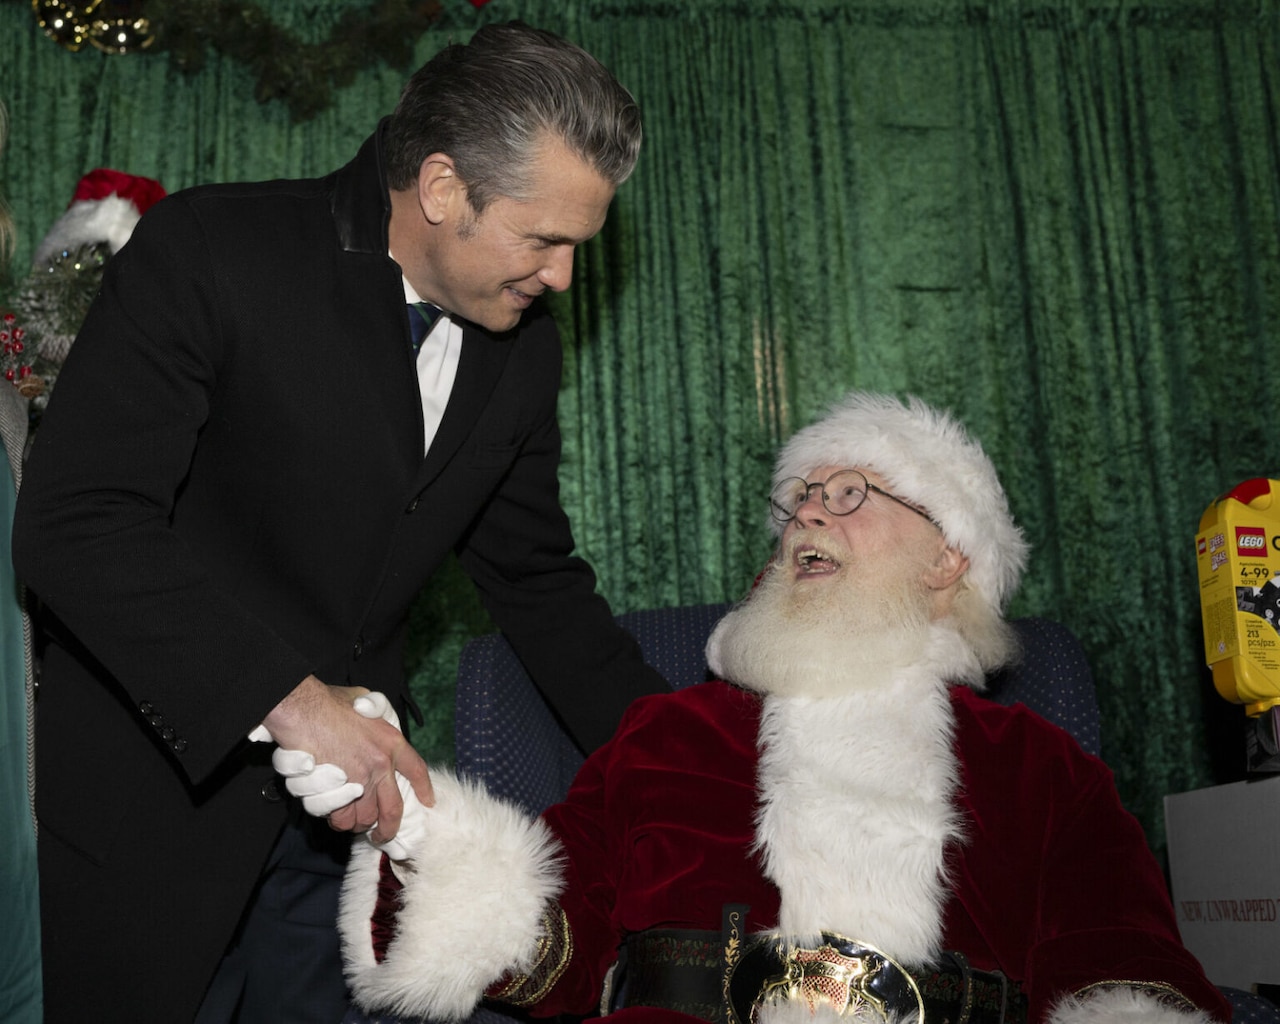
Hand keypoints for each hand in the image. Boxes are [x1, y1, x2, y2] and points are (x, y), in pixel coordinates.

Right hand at [261, 677, 433, 843]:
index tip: (428, 801)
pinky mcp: (338, 792)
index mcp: (392, 742)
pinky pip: (342, 818)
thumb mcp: (365, 702)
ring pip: (365, 818)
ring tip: (352, 822)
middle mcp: (382, 765)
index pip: (417, 771)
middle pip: (393, 810)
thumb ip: (373, 717)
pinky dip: (337, 819)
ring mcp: (360, 781)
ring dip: (357, 823)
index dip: (424, 789)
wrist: (305, 710)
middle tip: (383, 836)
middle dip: (389, 828)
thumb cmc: (328, 703)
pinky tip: (333, 814)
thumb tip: (371, 717)